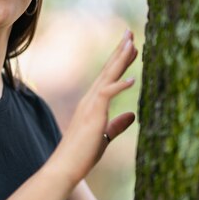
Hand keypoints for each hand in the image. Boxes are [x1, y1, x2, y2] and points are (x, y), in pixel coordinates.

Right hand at [53, 29, 137, 184]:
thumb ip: (118, 125)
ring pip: (108, 77)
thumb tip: (132, 115)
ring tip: (132, 44)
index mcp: (93, 103)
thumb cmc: (83, 153)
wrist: (65, 166)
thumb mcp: (105, 136)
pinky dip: (119, 86)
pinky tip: (133, 79)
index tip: (130, 46)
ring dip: (120, 60)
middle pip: (108, 70)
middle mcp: (90, 99)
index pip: (108, 76)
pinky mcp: (93, 114)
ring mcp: (90, 105)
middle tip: (130, 33)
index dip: (119, 60)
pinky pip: (107, 95)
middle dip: (120, 51)